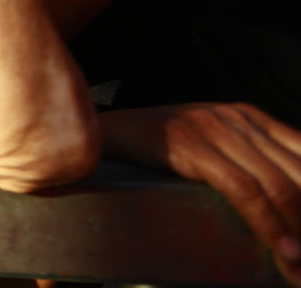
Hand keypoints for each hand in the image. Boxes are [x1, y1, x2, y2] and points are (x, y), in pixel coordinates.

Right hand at [102, 103, 300, 284]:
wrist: (103, 128)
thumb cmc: (154, 143)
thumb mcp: (208, 141)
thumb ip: (244, 159)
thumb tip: (281, 203)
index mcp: (249, 116)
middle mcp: (239, 119)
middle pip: (299, 174)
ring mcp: (216, 130)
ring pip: (279, 185)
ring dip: (298, 232)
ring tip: (300, 267)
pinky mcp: (193, 147)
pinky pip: (243, 190)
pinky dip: (269, 224)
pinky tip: (283, 249)